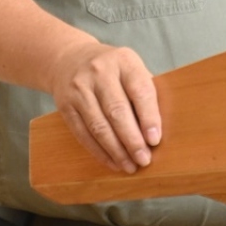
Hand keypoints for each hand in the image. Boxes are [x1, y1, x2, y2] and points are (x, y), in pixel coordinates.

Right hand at [48, 40, 161, 172]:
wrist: (70, 58)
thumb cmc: (112, 70)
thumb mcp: (131, 69)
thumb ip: (145, 93)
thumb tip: (159, 131)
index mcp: (124, 61)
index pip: (139, 90)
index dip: (148, 117)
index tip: (155, 140)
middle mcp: (100, 72)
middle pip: (117, 111)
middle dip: (132, 140)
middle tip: (144, 160)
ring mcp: (80, 88)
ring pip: (99, 126)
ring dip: (116, 150)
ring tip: (130, 166)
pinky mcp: (65, 105)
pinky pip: (83, 133)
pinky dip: (99, 151)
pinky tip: (113, 162)